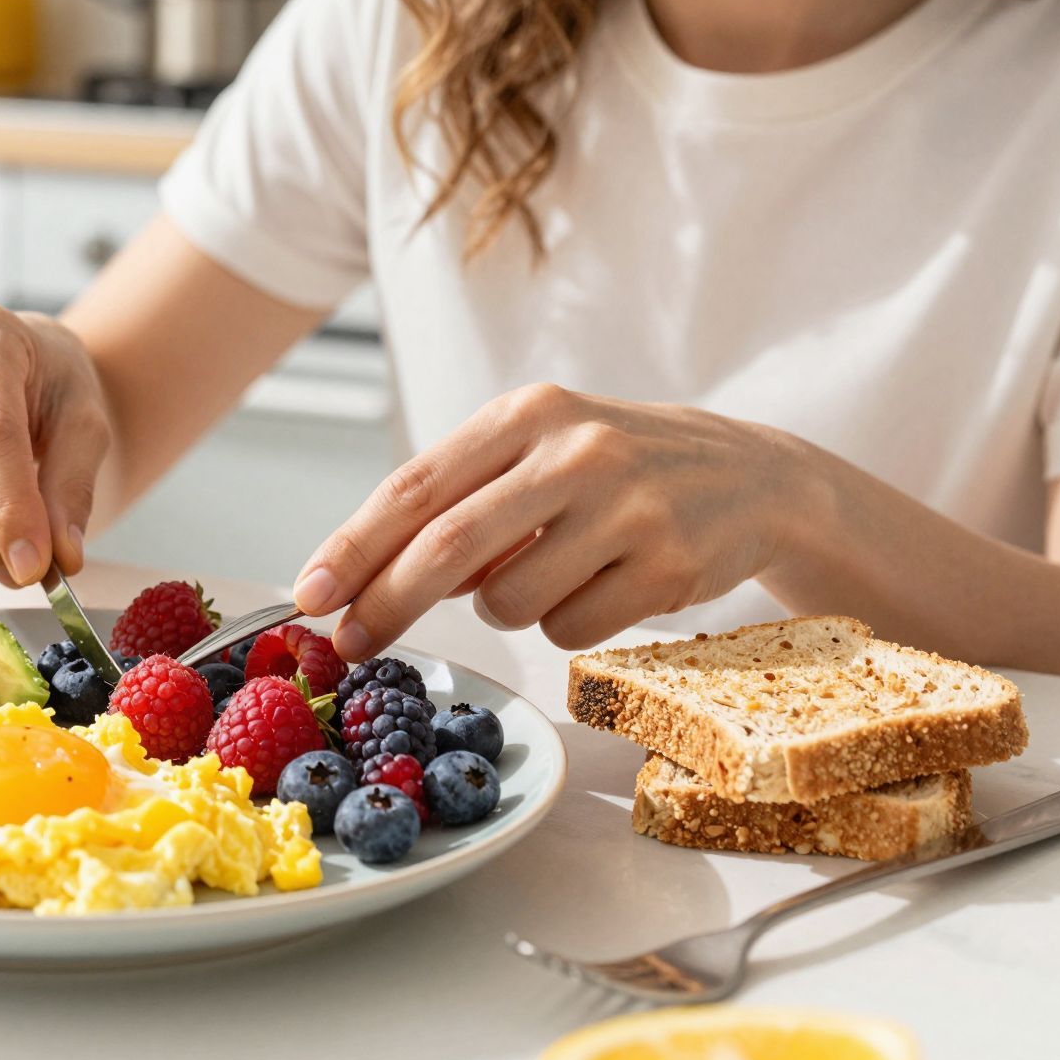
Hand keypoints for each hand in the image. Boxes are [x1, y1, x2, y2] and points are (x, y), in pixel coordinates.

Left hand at [292, 383, 816, 656]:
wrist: (752, 475)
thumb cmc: (612, 469)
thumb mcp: (537, 454)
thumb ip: (460, 504)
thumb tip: (372, 581)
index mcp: (527, 414)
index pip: (416, 485)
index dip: (353, 547)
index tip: (307, 595)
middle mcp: (575, 451)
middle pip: (448, 548)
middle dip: (386, 605)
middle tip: (347, 645)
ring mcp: (626, 508)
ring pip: (508, 603)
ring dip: (506, 609)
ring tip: (555, 571)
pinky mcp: (667, 565)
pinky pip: (569, 632)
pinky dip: (567, 625)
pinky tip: (606, 584)